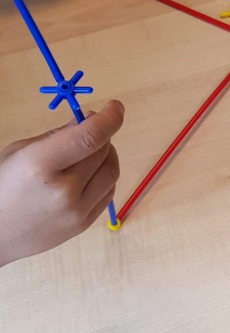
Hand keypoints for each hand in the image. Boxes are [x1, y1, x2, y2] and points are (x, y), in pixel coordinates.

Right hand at [0, 101, 123, 266]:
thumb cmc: (1, 186)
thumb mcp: (18, 152)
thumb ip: (57, 136)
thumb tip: (90, 119)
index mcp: (40, 165)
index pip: (90, 137)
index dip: (110, 119)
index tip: (115, 107)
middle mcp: (63, 190)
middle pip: (103, 152)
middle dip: (102, 135)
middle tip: (91, 128)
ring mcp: (76, 211)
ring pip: (112, 172)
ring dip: (107, 155)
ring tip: (90, 150)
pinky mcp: (83, 224)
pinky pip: (108, 192)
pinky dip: (104, 176)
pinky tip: (89, 172)